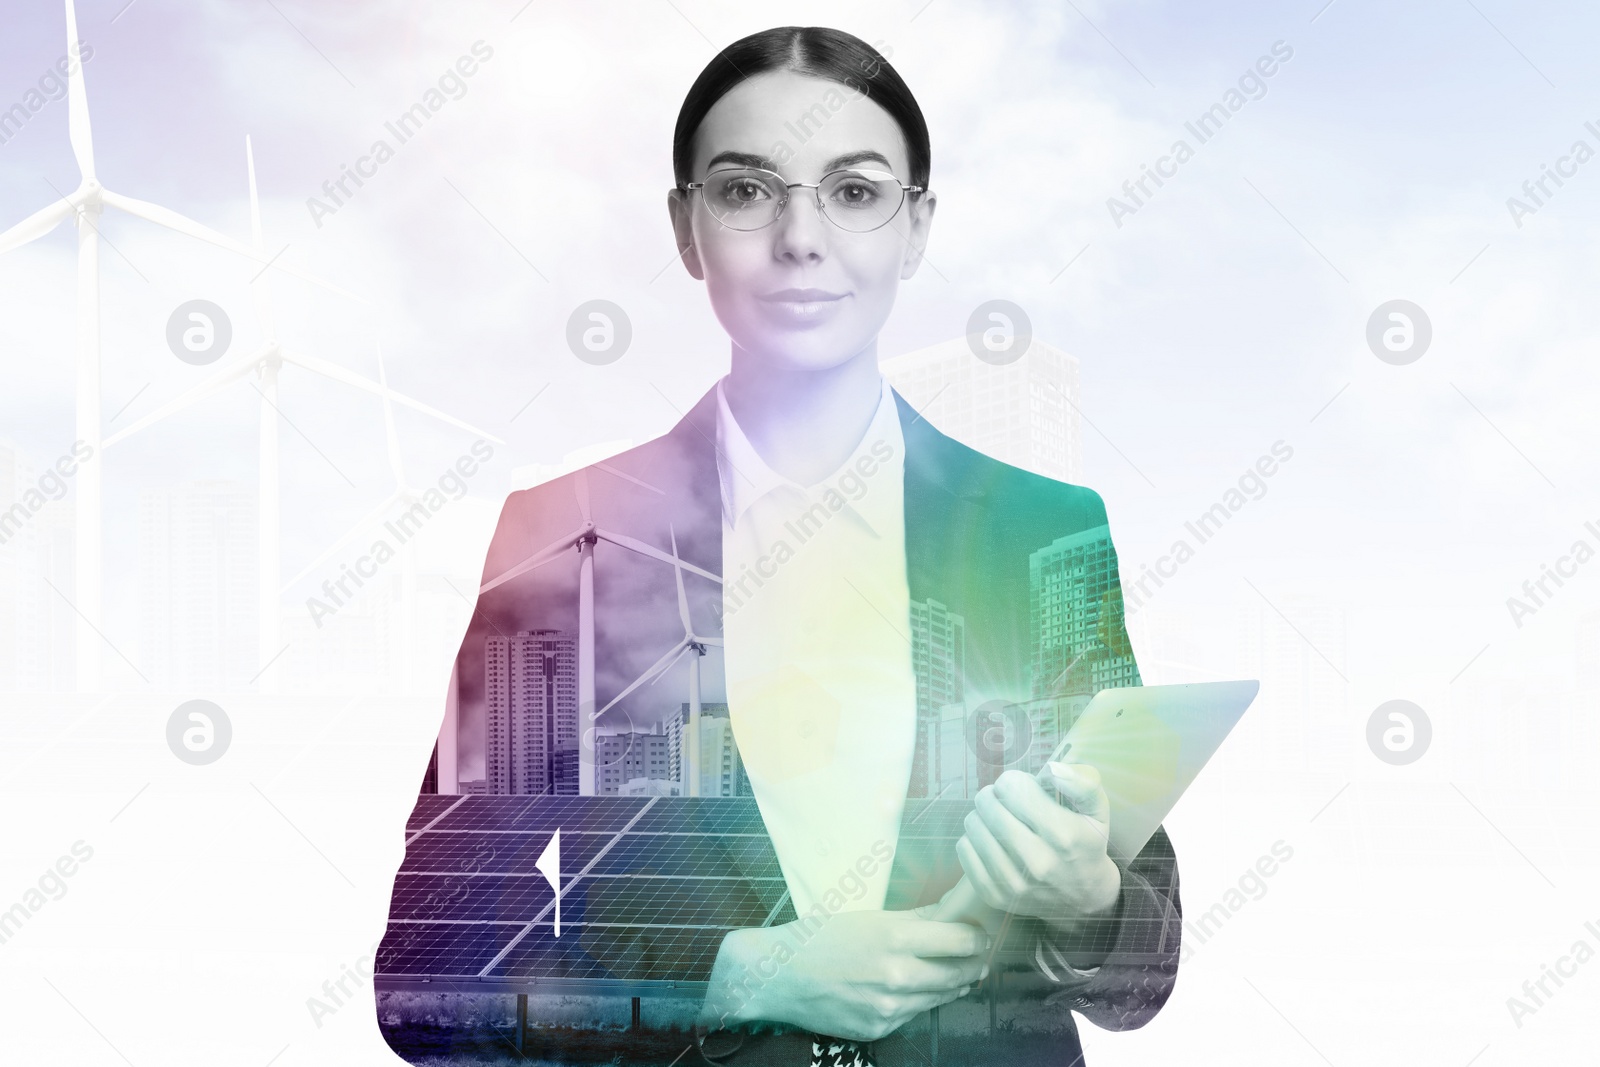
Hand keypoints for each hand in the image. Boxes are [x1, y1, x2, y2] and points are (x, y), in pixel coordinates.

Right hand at [699, 908, 988, 1041]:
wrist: (780, 977)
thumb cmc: (822, 937)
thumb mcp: (869, 917)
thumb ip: (917, 917)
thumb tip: (955, 909)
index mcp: (894, 938)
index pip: (962, 941)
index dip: (977, 936)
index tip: (979, 932)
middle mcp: (897, 976)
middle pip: (961, 972)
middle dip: (975, 962)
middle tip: (979, 953)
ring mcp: (889, 1007)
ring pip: (943, 996)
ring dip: (955, 982)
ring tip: (959, 970)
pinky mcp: (880, 1028)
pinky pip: (916, 1012)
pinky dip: (924, 999)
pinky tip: (920, 987)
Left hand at [955, 765, 1120, 929]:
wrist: (1083, 898)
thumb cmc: (1086, 844)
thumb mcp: (1096, 810)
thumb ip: (1082, 783)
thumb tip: (1052, 768)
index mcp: (1062, 835)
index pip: (1012, 788)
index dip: (1015, 780)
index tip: (1023, 788)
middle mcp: (1036, 861)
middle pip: (988, 804)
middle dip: (995, 794)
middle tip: (1007, 800)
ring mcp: (1013, 882)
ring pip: (973, 824)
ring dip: (984, 815)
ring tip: (1000, 820)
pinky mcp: (994, 894)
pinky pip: (964, 848)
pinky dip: (975, 838)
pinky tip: (994, 840)